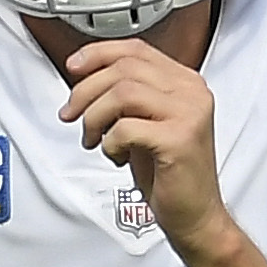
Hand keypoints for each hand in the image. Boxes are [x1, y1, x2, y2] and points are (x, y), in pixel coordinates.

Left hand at [58, 38, 230, 255]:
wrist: (195, 215)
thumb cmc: (169, 174)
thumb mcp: (144, 124)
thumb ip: (126, 97)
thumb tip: (84, 79)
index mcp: (185, 83)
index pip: (137, 50)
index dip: (99, 54)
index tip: (74, 67)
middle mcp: (192, 93)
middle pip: (125, 68)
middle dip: (87, 90)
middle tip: (72, 114)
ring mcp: (189, 114)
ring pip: (122, 93)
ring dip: (95, 116)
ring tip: (93, 139)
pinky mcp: (179, 139)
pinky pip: (126, 127)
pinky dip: (110, 142)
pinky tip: (116, 157)